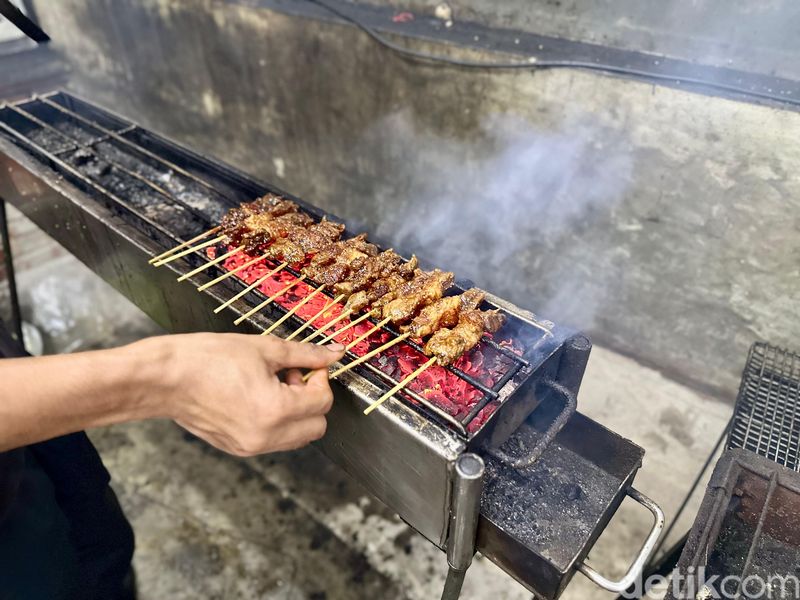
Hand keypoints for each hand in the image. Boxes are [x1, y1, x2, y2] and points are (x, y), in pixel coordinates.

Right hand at [150, 333, 344, 455]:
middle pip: (317, 427)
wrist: (164, 379)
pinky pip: (274, 441)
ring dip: (296, 413)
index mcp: (276, 411)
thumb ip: (305, 354)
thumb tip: (335, 353)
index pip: (323, 402)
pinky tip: (256, 397)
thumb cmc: (207, 359)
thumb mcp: (264, 349)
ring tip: (271, 386)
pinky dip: (277, 422)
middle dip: (312, 399)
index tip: (307, 365)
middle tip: (290, 376)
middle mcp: (266, 436)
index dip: (320, 379)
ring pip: (297, 437)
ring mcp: (251, 447)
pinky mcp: (238, 448)